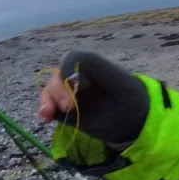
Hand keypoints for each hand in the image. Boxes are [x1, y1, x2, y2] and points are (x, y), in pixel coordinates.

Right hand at [34, 50, 150, 144]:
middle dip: (59, 90)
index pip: (74, 58)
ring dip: (46, 101)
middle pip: (58, 75)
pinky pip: (49, 106)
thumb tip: (73, 80)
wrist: (134, 121)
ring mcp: (69, 93)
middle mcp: (77, 77)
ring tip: (47, 115)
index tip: (76, 87)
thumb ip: (102, 76)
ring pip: (50, 91)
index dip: (69, 69)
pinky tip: (45, 119)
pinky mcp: (64, 109)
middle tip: (68, 107)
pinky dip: (44, 111)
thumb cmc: (132, 100)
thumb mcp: (123, 85)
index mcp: (92, 66)